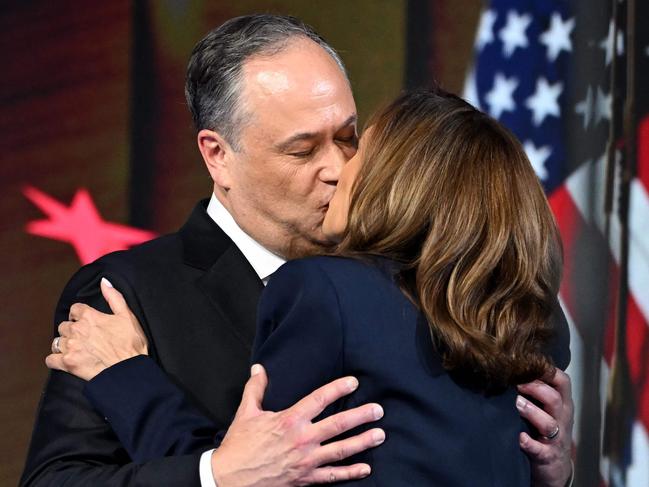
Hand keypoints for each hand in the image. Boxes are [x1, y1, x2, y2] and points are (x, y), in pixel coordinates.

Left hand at [45, 278, 147, 380]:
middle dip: (72, 330)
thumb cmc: (130, 344)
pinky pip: (51, 360)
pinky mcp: (67, 363)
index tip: (85, 321)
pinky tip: (66, 360)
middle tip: (84, 338)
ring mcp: (70, 347)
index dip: (80, 314)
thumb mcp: (127, 316)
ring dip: (64, 344)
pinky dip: (56, 360)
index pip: (75, 309)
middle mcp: (77, 330)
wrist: (128, 370)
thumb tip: (104, 282)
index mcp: (90, 316)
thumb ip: (114, 297)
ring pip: (57, 341)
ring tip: (76, 349)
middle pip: (64, 325)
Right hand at [212, 364, 384, 485]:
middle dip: (361, 416)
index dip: (338, 388)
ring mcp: (306, 461)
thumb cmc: (239, 446)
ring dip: (363, 442)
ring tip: (380, 435)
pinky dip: (350, 473)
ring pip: (341, 450)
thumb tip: (259, 368)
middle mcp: (302, 440)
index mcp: (289, 420)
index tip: (354, 382)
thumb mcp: (246, 413)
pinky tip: (365, 468)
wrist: (229, 479)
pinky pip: (332, 476)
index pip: (319, 399)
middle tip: (378, 410)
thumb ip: (256, 389)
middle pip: (338, 424)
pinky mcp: (305, 480)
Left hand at [516, 369, 573, 486]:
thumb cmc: (545, 430)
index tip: (528, 363)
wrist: (555, 467)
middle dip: (535, 388)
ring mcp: (555, 438)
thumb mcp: (547, 408)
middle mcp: (561, 419)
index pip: (562, 381)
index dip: (547, 370)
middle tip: (516, 383)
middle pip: (555, 399)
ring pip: (549, 423)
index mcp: (562, 404)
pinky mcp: (547, 456)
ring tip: (516, 404)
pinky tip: (519, 437)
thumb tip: (512, 365)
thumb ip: (536, 389)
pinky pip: (539, 449)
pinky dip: (529, 443)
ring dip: (531, 412)